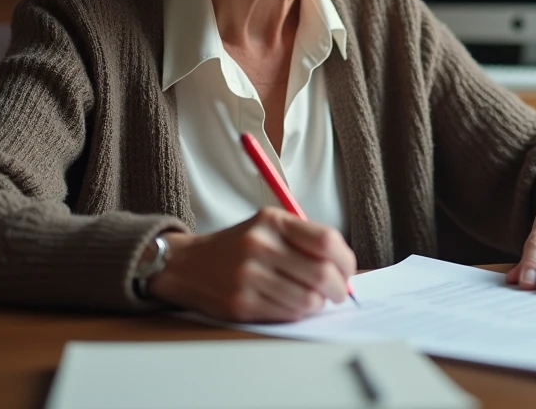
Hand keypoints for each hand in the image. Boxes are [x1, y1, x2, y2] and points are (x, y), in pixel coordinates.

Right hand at [145, 207, 356, 321]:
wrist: (187, 265)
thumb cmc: (237, 247)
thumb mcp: (268, 226)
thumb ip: (305, 240)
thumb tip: (344, 269)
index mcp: (272, 221)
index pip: (327, 241)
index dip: (345, 261)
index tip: (347, 271)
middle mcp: (260, 245)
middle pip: (322, 274)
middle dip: (338, 288)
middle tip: (338, 293)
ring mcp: (249, 276)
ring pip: (308, 299)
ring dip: (317, 304)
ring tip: (312, 298)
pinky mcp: (242, 303)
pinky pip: (288, 314)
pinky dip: (298, 313)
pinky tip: (291, 304)